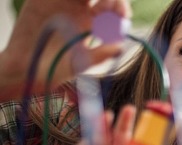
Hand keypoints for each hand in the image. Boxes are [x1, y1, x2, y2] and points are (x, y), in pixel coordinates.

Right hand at [0, 0, 131, 100]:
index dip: (121, 8)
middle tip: (113, 9)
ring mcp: (63, 2)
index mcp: (93, 23)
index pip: (113, 9)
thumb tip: (120, 47)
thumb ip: (101, 54)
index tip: (123, 15)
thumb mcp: (82, 63)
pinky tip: (82, 2)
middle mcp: (80, 9)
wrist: (25, 69)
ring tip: (98, 9)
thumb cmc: (55, 69)